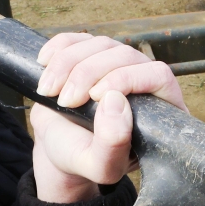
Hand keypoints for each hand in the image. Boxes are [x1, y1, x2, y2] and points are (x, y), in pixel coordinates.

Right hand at [30, 33, 186, 203]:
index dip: (125, 79)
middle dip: (88, 73)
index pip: (157, 75)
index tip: (95, 99)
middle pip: (125, 54)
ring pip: (100, 44)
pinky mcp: (90, 54)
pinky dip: (57, 48)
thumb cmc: (84, 159)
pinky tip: (44, 65)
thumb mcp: (99, 166)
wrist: (58, 149)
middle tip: (65, 101)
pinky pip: (77, 38)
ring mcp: (116, 64)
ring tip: (49, 91)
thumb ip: (112, 145)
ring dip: (67, 63)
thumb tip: (115, 100)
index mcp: (160, 108)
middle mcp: (143, 80)